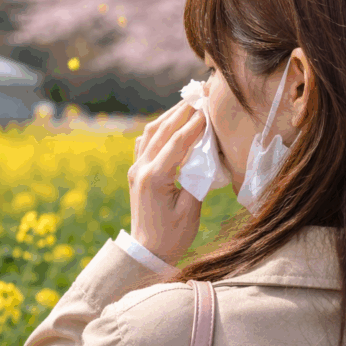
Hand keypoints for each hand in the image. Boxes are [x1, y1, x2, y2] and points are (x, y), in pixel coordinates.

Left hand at [128, 100, 205, 265]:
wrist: (147, 253)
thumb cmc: (173, 237)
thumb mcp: (190, 211)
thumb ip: (197, 179)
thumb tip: (206, 154)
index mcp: (155, 178)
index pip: (178, 141)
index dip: (196, 122)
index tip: (210, 106)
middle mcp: (141, 168)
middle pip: (163, 130)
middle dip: (183, 109)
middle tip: (200, 93)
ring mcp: (136, 169)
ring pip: (151, 132)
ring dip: (170, 115)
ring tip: (189, 102)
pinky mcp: (136, 172)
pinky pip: (145, 143)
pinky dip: (159, 129)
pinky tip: (170, 123)